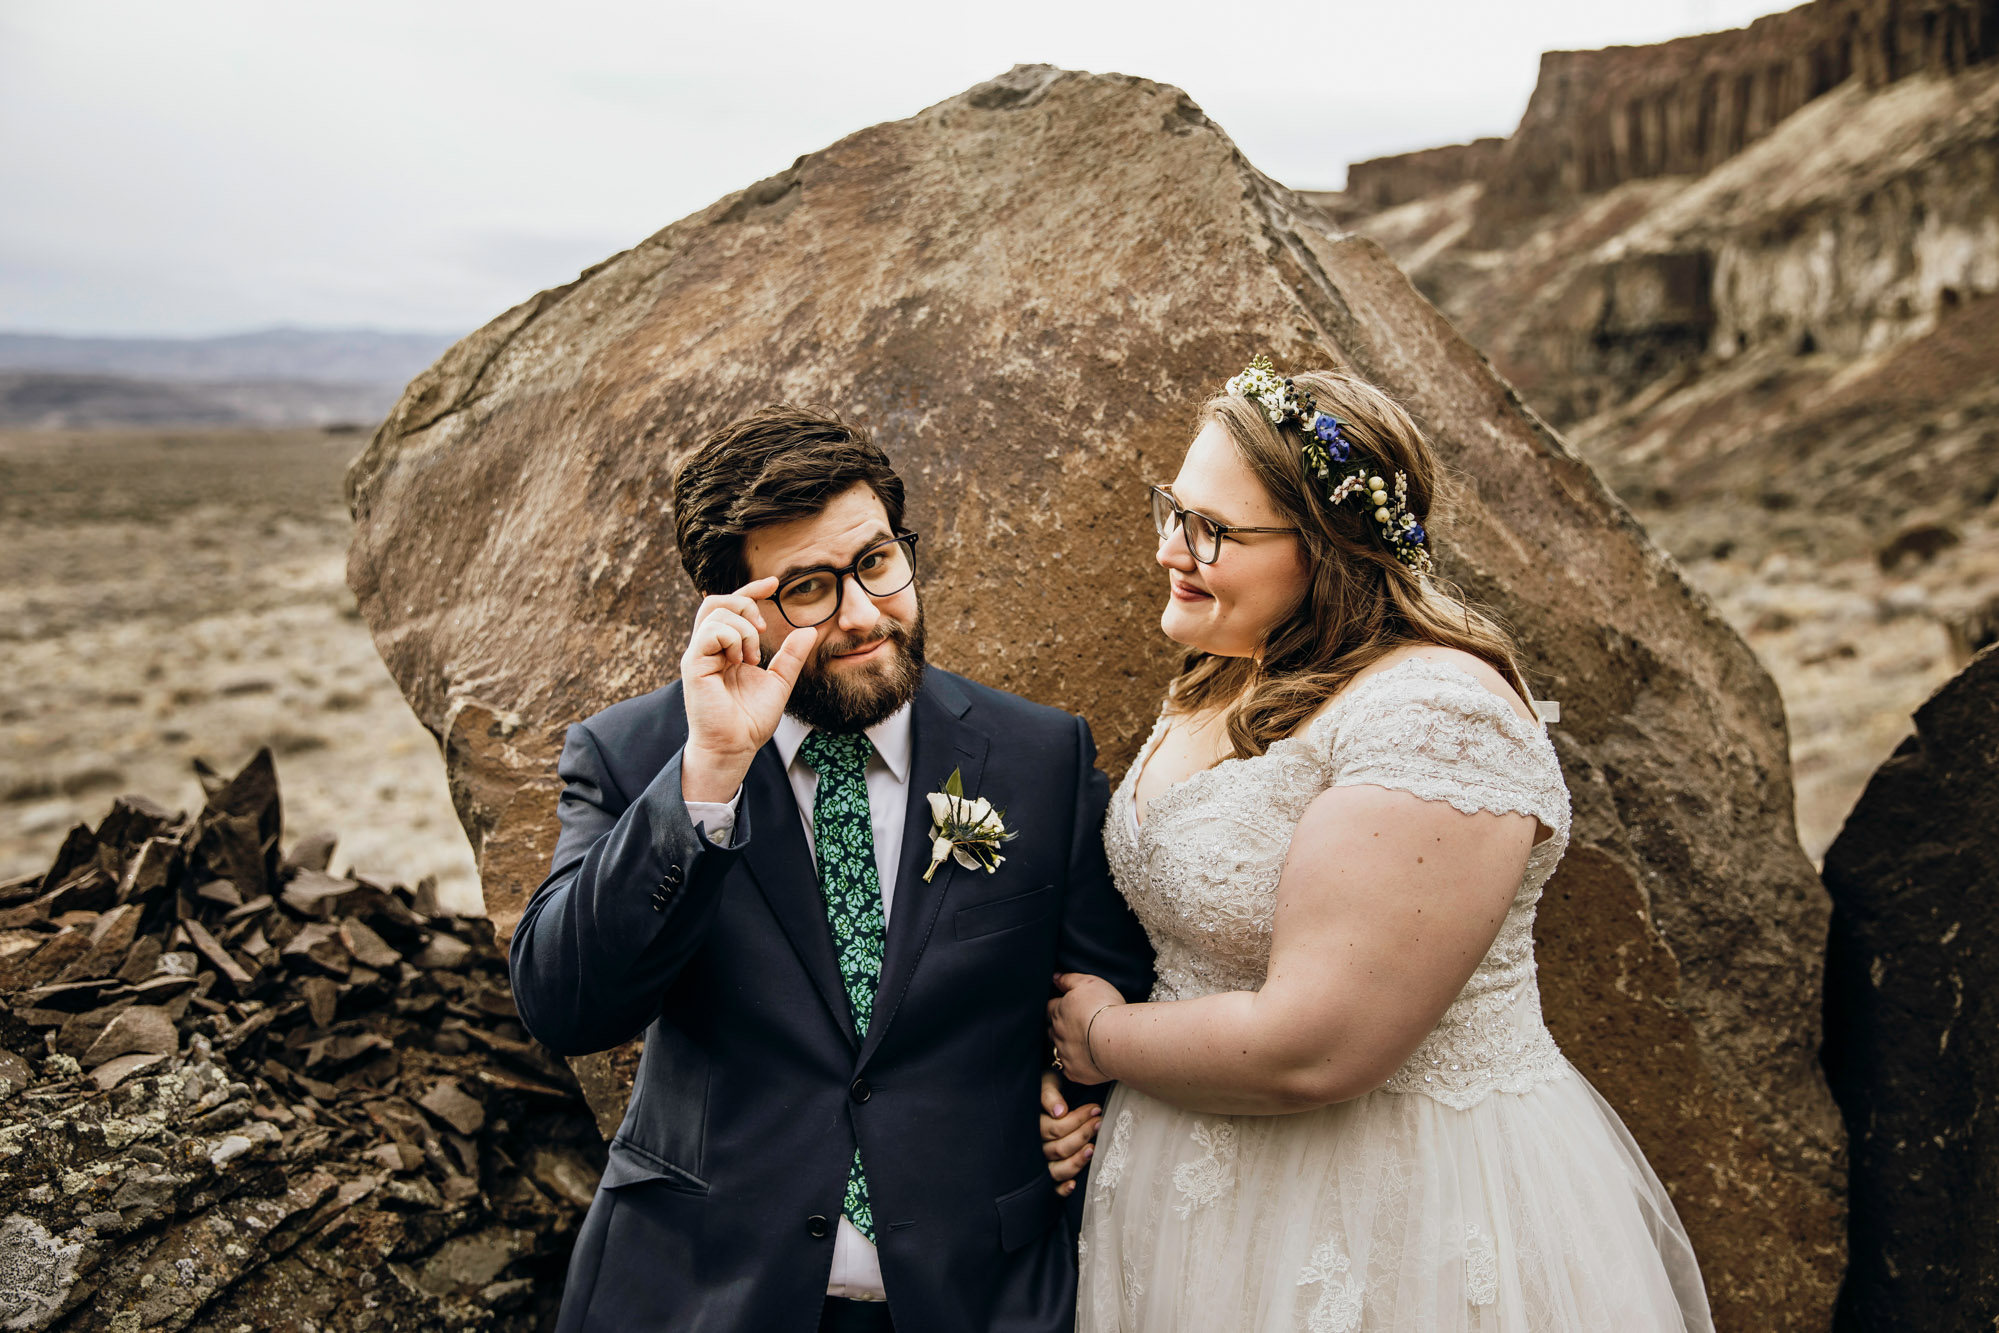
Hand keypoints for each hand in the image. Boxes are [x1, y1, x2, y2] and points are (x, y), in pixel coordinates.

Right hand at [680, 577, 815, 801]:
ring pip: (716, 612)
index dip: (750, 591)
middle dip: (745, 604)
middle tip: (762, 630)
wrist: (736, 746)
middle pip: (717, 600)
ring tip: (752, 657)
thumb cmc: (750, 719)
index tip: (774, 583)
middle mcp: (708, 648)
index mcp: (724, 649)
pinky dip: (733, 639)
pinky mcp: (693, 664)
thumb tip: (808, 631)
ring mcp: (698, 655)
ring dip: (743, 629)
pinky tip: (740, 661)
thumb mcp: (778, 682)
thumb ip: (790, 656)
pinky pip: (711, 631)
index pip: (731, 607)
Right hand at [1039, 1068, 1101, 1195]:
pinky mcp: (1048, 1175)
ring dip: (1077, 1161)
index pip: (1055, 1129)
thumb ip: (1050, 1095)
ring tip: (1092, 1148)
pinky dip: (1062, 1189)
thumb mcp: (1047, 1083)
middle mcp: (1034, 1147)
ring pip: (1057, 1170)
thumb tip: (1060, 1112)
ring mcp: (1040, 1163)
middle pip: (1058, 1149)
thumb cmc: (1047, 1088)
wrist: (1043, 1098)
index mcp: (1032, 1125)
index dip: (1078, 1119)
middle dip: (1082, 1135)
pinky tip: (1073, 1184)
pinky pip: (1052, 1188)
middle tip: (1099, 1122)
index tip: (1096, 1108)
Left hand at [1048, 972, 1124, 1086]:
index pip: (1050, 1007)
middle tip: (1074, 1026)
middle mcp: (1058, 1034)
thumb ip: (1069, 980)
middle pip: (1053, 1030)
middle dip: (1060, 1028)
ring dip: (1067, 1046)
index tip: (1065, 1007)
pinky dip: (1076, 1064)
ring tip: (1081, 1044)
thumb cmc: (1104, 1008)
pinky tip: (1086, 1061)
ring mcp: (1065, 1054)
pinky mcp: (1075, 1072)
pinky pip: (1070, 1069)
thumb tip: (1055, 978)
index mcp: (1059, 1012)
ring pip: (1060, 1049)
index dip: (1058, 1006)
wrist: (1116, 1040)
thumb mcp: (1088, 983)